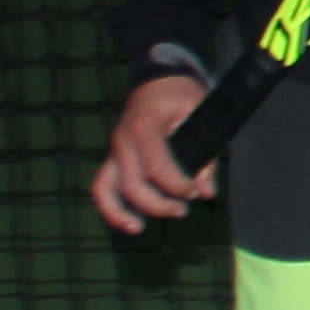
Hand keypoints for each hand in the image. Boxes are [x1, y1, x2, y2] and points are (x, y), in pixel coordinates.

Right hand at [90, 74, 214, 232]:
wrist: (159, 80)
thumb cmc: (181, 96)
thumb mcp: (200, 116)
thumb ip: (205, 156)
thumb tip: (206, 193)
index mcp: (143, 126)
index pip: (155, 165)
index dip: (176, 185)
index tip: (195, 193)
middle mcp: (121, 141)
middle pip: (131, 184)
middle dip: (157, 204)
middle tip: (182, 210)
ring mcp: (113, 151)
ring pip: (105, 188)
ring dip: (120, 213)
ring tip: (139, 229)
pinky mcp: (113, 159)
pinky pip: (103, 187)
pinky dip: (110, 207)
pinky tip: (128, 223)